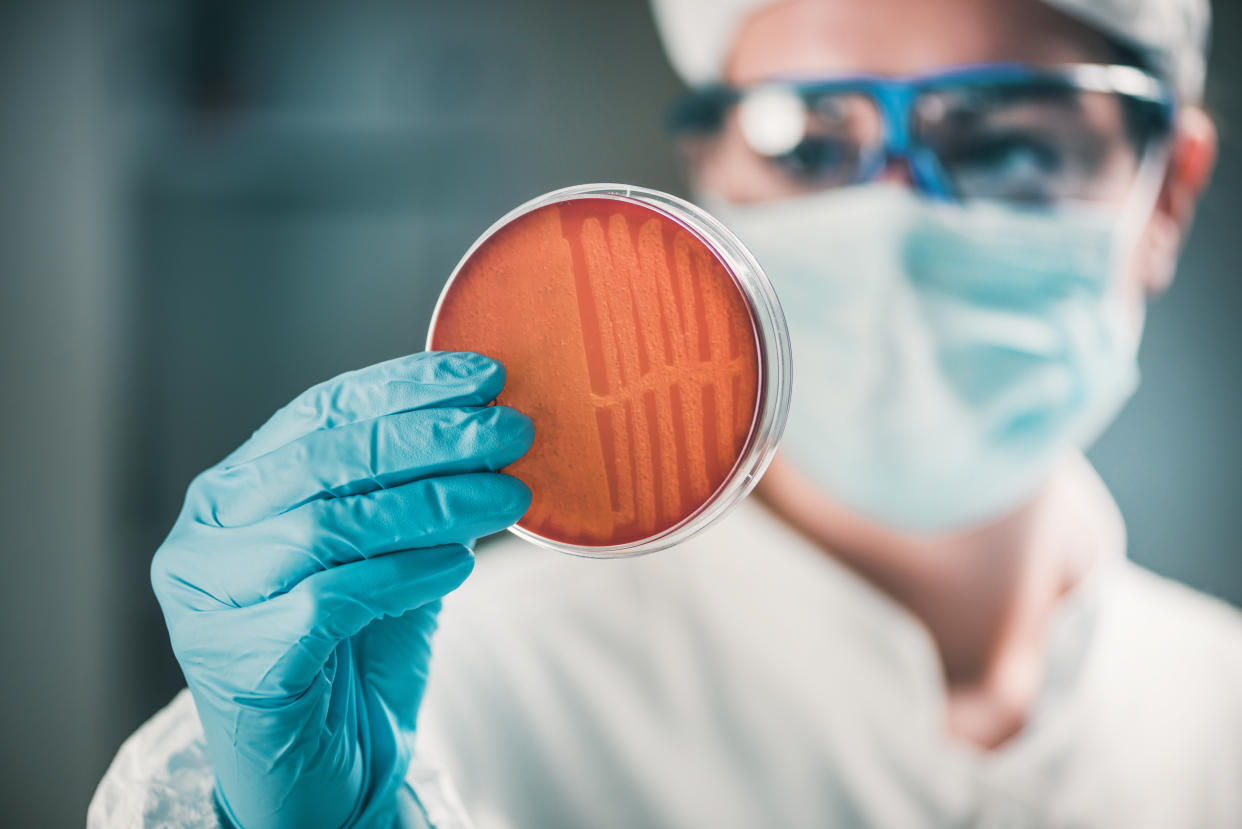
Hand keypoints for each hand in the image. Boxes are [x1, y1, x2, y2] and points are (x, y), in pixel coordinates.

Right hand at [151, 351, 532, 827]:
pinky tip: (457, 565)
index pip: (320, 413)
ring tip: (506, 498)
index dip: (404, 387)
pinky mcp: (240, 660)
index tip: (482, 376)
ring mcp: (212, 598)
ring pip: (331, 524)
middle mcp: (207, 534)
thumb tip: (487, 427)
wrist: (316, 779)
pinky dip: (406, 574)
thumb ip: (409, 494)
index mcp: (236, 490)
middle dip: (430, 438)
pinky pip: (334, 598)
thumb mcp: (382, 556)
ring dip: (433, 504)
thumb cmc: (349, 659)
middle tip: (510, 433)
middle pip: (327, 459)